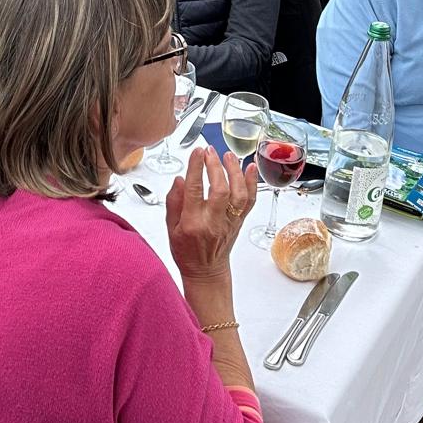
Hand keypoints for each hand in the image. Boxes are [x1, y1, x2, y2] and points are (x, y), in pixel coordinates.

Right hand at [166, 148, 257, 283]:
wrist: (206, 272)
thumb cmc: (186, 252)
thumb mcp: (170, 229)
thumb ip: (174, 202)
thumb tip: (180, 179)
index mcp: (192, 223)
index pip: (195, 191)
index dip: (196, 168)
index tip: (197, 152)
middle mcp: (213, 222)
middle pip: (219, 190)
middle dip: (215, 166)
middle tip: (210, 150)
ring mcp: (229, 222)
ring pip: (238, 194)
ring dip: (235, 171)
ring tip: (228, 155)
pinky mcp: (239, 222)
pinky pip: (250, 201)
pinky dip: (252, 183)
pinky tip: (250, 167)